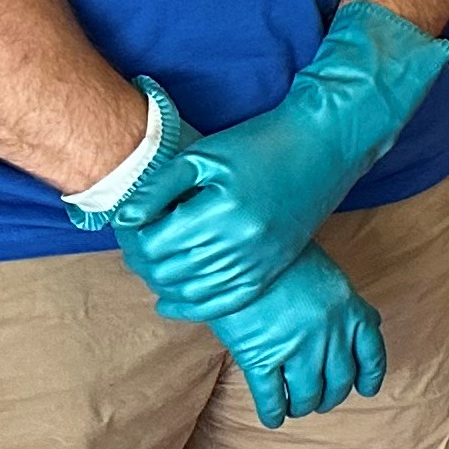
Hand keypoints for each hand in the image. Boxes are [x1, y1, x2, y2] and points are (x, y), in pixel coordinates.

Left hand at [119, 2, 448, 320]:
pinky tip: (172, 301)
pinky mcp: (273, 268)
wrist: (323, 144)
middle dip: (144, 261)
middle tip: (134, 245)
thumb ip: (158, 188)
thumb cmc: (259, 142)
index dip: (134, 238)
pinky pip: (227, 302)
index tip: (129, 226)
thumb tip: (125, 219)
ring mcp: (260, 260)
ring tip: (152, 264)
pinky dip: (195, 306)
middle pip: (171, 270)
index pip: (156, 244)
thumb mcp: (202, 155)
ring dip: (164, 282)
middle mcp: (242, 243)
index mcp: (221, 211)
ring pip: (195, 291)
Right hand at [200, 246, 387, 425]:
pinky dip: (274, 412)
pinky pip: (271, 397)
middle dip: (330, 397)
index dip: (369, 376)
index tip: (365, 389)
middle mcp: (330, 335)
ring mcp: (296, 349)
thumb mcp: (329, 276)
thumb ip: (344, 304)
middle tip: (320, 400)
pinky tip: (273, 418)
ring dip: (303, 406)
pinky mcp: (260, 358)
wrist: (247, 248)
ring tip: (297, 407)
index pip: (371, 354)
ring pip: (307, 394)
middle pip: (338, 381)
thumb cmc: (286, 256)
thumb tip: (363, 323)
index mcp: (350, 311)